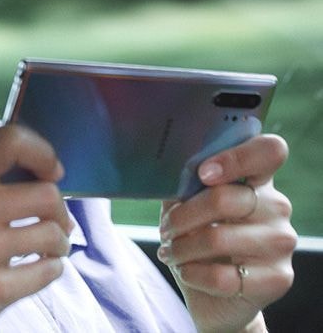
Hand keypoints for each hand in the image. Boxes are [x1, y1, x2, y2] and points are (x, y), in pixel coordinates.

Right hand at [0, 125, 72, 331]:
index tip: (50, 172)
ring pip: (54, 234)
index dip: (43, 153)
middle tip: (52, 224)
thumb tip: (28, 161)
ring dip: (57, 244)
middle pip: (47, 194)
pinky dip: (49, 271)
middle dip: (58, 212)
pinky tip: (32, 272)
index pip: (11, 141)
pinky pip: (49, 271)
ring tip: (43, 251)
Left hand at [158, 134, 295, 332]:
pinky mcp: (278, 278)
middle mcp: (276, 208)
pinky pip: (223, 275)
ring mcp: (281, 243)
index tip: (203, 173)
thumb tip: (169, 170)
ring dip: (181, 247)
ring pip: (218, 238)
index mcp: (256, 181)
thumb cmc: (198, 241)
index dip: (236, 157)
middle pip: (225, 198)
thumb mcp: (186, 207)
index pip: (269, 151)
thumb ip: (184, 186)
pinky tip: (186, 272)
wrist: (214, 295)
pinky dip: (192, 274)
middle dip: (182, 216)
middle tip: (165, 229)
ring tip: (170, 252)